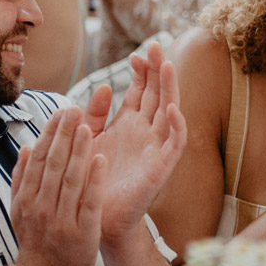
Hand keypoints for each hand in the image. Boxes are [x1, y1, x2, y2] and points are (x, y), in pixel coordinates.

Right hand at [10, 108, 105, 265]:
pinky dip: (94, 180)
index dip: (50, 133)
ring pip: (70, 179)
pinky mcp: (82, 233)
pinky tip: (101, 159)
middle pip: (53, 164)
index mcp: (27, 198)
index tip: (62, 111)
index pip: (39, 158)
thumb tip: (24, 147)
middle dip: (64, 134)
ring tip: (87, 126)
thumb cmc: (35, 241)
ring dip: (78, 151)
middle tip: (75, 109)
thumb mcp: (20, 211)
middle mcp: (41, 206)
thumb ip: (21, 179)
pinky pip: (89, 202)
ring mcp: (61, 220)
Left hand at [80, 40, 187, 244]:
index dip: (142, 71)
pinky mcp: (162, 168)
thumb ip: (94, 114)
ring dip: (171, 89)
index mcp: (129, 125)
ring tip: (168, 66)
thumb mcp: (88, 140)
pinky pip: (175, 144)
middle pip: (158, 94)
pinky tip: (173, 109)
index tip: (135, 54)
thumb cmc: (93, 181)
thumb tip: (106, 86)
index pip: (141, 90)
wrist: (96, 220)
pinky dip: (177, 126)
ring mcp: (156, 148)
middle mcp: (146, 133)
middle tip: (156, 46)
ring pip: (170, 112)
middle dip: (158, 70)